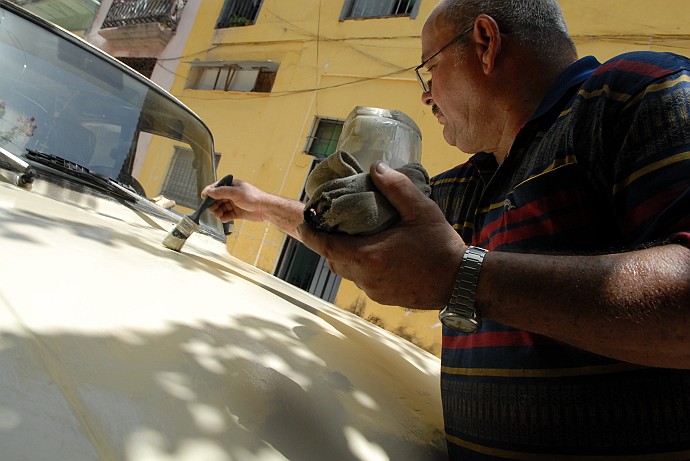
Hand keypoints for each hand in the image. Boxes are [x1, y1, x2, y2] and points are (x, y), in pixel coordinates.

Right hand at [202, 178, 265, 222]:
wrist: (265, 208)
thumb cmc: (253, 197)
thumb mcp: (235, 193)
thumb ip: (221, 192)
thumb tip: (208, 191)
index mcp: (231, 186)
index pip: (216, 188)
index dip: (209, 192)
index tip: (203, 198)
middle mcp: (231, 194)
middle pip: (216, 199)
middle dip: (213, 204)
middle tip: (213, 209)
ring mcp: (234, 204)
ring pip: (220, 208)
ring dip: (218, 212)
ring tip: (219, 215)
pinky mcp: (237, 213)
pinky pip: (226, 215)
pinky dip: (224, 217)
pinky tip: (224, 219)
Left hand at [298, 162, 466, 308]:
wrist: (461, 282)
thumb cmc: (441, 245)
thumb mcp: (421, 210)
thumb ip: (396, 187)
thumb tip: (376, 166)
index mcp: (368, 256)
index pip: (326, 246)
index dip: (311, 235)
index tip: (303, 223)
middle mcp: (365, 277)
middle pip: (333, 260)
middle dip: (327, 244)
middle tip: (327, 226)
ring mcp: (374, 290)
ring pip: (347, 272)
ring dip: (344, 256)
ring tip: (351, 237)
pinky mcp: (383, 297)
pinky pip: (362, 281)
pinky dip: (361, 267)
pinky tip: (374, 254)